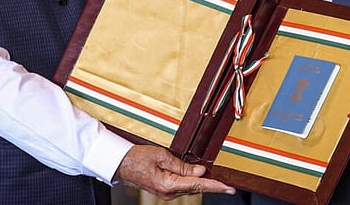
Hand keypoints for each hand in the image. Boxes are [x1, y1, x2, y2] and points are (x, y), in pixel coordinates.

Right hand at [113, 145, 234, 199]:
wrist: (120, 163)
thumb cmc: (137, 157)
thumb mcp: (162, 156)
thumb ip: (183, 164)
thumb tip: (200, 170)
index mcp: (168, 184)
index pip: (198, 184)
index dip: (215, 186)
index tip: (228, 188)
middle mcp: (169, 192)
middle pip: (196, 188)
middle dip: (213, 185)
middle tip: (229, 185)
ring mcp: (166, 193)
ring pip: (190, 187)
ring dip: (203, 183)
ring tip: (218, 181)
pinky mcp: (165, 189)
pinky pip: (183, 185)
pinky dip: (193, 182)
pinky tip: (200, 177)